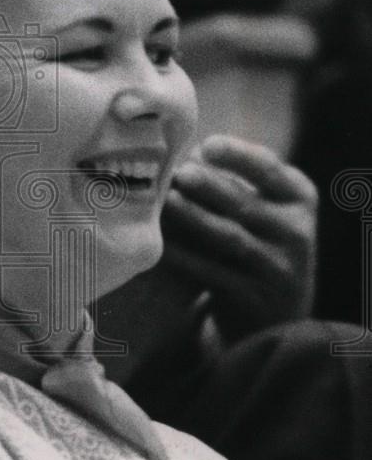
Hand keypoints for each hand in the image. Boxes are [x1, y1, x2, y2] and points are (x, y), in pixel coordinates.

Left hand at [163, 135, 317, 344]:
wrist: (275, 314)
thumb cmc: (258, 243)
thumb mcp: (263, 211)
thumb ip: (234, 185)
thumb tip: (184, 157)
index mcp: (299, 198)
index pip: (270, 170)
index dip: (238, 156)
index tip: (206, 145)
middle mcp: (296, 232)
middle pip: (247, 204)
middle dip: (210, 186)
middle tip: (178, 172)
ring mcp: (278, 268)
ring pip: (231, 239)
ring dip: (195, 218)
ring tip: (166, 201)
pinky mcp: (252, 296)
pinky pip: (213, 273)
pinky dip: (185, 257)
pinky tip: (160, 244)